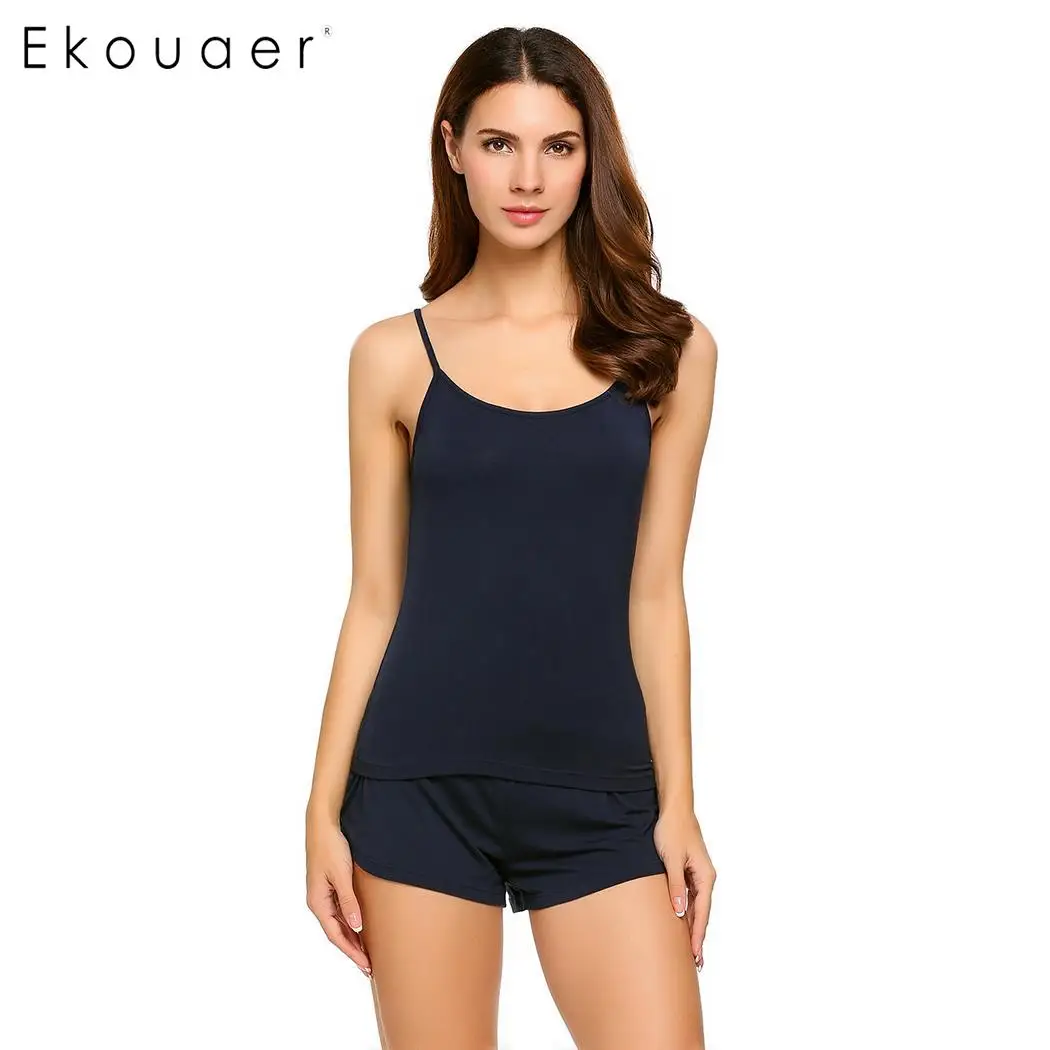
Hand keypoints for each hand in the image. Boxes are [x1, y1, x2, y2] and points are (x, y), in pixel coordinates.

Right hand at [306, 815, 372, 978]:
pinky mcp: (330, 886)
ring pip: (339, 923)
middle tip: (370, 967)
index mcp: (318, 902)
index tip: (366, 965)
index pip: (336, 935)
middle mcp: (318, 902)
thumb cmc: (331, 847)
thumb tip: (356, 927)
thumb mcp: (342, 874)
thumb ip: (348, 901)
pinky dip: (350, 923)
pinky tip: (361, 929)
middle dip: (353, 951)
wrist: (323, 824)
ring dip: (352, 939)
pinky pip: (340, 912)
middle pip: (337, 933)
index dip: (351, 952)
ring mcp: (323, 895)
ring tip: (368, 954)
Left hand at [653, 803, 715, 970]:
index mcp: (705, 876)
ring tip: (690, 950)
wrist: (674, 808)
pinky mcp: (690, 870)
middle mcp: (706, 877)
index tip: (695, 955)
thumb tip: (680, 912)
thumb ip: (675, 886)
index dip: (698, 935)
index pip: (702, 912)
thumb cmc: (672, 830)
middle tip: (697, 964)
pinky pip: (691, 897)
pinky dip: (688, 912)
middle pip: (702, 913)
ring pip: (697, 907)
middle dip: (699, 937)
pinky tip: (683, 923)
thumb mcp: (671, 859)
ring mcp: (699, 874)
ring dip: (693, 927)